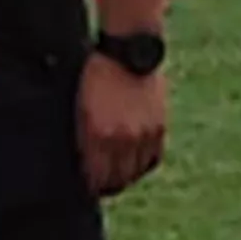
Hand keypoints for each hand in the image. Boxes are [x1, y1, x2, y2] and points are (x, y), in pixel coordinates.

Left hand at [77, 51, 167, 198]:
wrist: (128, 51)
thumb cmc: (97, 74)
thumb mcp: (81, 105)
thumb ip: (82, 134)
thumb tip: (82, 159)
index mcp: (98, 134)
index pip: (94, 176)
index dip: (90, 186)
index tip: (85, 188)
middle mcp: (122, 139)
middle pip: (117, 180)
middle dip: (107, 187)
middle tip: (100, 188)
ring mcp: (144, 134)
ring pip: (136, 172)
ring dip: (126, 179)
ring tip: (117, 180)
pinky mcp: (159, 127)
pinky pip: (153, 159)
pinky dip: (143, 166)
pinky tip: (135, 166)